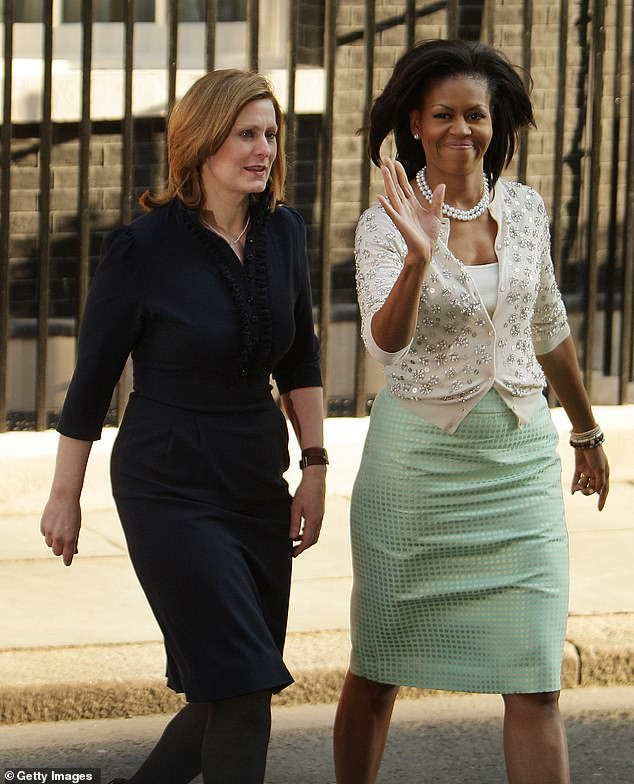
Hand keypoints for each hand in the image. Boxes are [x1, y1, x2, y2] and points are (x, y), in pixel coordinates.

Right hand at [40, 496, 80, 565]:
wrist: (64, 498)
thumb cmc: (73, 513)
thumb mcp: (77, 527)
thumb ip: (75, 540)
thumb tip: (74, 552)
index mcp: (69, 538)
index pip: (67, 556)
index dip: (67, 561)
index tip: (67, 562)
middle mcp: (58, 537)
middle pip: (57, 552)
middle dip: (60, 550)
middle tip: (64, 544)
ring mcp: (49, 532)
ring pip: (50, 544)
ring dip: (54, 541)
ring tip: (59, 529)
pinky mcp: (43, 527)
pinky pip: (45, 535)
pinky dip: (49, 532)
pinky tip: (54, 523)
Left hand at [289, 467, 325, 556]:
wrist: (315, 478)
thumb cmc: (304, 491)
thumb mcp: (296, 507)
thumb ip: (294, 523)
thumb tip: (293, 538)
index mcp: (313, 520)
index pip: (307, 540)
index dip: (300, 549)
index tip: (293, 554)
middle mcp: (319, 520)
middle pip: (313, 540)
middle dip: (304, 547)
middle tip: (293, 551)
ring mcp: (321, 516)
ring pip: (315, 534)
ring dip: (306, 540)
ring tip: (295, 541)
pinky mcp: (320, 513)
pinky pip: (316, 527)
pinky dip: (309, 532)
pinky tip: (300, 530)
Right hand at [377, 158, 444, 274]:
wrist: (426, 250)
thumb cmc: (429, 235)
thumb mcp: (436, 214)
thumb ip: (437, 199)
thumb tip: (441, 185)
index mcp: (412, 204)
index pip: (404, 185)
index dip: (400, 173)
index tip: (396, 161)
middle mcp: (404, 207)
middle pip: (396, 186)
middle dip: (391, 173)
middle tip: (385, 159)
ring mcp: (401, 214)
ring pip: (393, 195)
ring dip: (388, 182)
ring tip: (383, 170)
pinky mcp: (400, 223)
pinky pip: (391, 212)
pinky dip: (385, 205)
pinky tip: (379, 197)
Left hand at [571, 445, 608, 510]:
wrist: (586, 442)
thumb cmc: (596, 455)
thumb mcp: (600, 469)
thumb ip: (599, 481)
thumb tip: (597, 492)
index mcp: (604, 474)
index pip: (604, 490)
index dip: (602, 500)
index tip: (599, 509)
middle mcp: (596, 474)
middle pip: (592, 488)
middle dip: (588, 491)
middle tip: (584, 490)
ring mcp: (587, 471)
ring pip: (584, 484)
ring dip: (581, 488)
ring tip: (578, 487)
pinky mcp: (578, 467)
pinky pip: (576, 479)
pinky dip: (574, 485)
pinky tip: (572, 492)